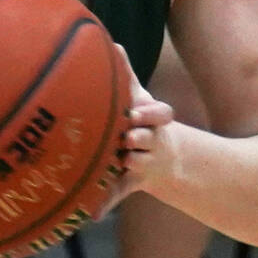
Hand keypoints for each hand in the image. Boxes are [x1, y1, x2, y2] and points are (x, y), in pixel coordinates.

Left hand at [99, 44, 176, 212]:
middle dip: (139, 137)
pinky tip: (92, 214)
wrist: (165, 159)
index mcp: (153, 121)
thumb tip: (115, 43)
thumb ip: (127, 75)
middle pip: (148, 139)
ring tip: (121, 160)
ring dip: (129, 162)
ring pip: (136, 164)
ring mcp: (142, 163)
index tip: (135, 112)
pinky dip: (103, 204)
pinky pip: (117, 193)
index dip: (150, 114)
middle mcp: (150, 141)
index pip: (159, 115)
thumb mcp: (139, 98)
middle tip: (128, 135)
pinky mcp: (130, 183)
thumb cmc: (144, 121)